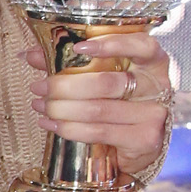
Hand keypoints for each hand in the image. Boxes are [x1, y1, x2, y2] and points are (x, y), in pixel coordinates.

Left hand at [30, 26, 172, 178]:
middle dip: (64, 85)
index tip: (79, 48)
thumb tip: (32, 54)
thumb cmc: (120, 103)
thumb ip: (71, 64)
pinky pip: (98, 132)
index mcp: (153, 63)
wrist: (140, 147)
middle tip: (39, 87)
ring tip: (39, 106)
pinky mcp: (145, 139)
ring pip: (97, 109)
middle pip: (106, 82)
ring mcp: (154, 114)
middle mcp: (158, 86)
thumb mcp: (103, 78)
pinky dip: (69, 128)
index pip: (141, 45)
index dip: (112, 44)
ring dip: (61, 108)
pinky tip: (51, 124)